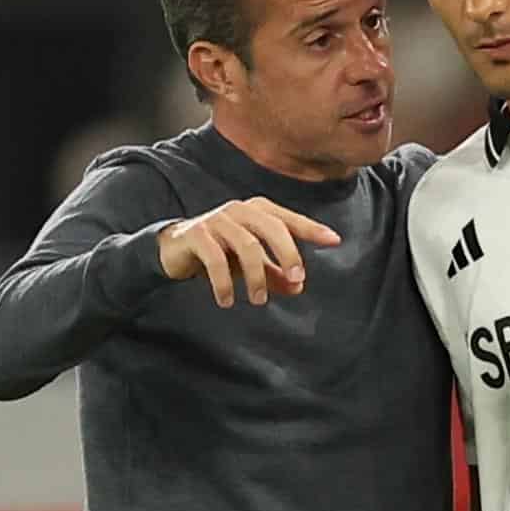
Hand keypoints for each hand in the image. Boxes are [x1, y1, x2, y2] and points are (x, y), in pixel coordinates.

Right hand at [157, 197, 340, 307]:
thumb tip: (298, 287)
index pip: (289, 219)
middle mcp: (239, 210)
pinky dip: (224, 283)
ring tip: (258, 300)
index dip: (312, 229)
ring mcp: (217, 220)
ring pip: (247, 246)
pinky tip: (227, 300)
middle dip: (288, 255)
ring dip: (256, 276)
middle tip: (296, 280)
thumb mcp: (251, 264)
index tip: (335, 241)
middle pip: (272, 228)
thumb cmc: (221, 252)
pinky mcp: (196, 234)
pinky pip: (216, 259)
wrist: (174, 249)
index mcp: (257, 212)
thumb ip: (275, 273)